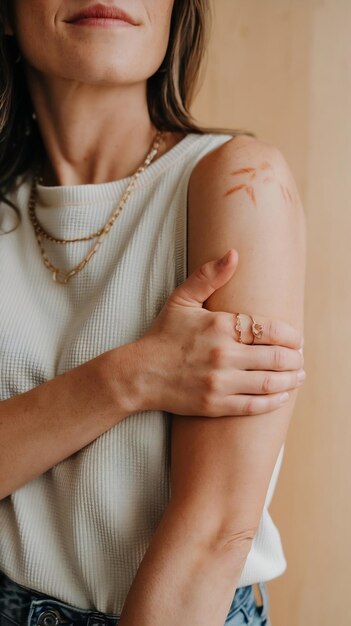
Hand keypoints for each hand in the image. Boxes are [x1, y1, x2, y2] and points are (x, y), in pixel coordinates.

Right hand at [138, 249, 304, 416]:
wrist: (140, 374)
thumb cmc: (163, 335)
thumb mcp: (182, 300)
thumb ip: (209, 276)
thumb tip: (234, 254)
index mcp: (219, 326)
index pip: (270, 329)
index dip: (291, 336)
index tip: (297, 339)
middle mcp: (223, 354)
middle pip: (276, 357)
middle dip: (295, 359)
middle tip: (300, 358)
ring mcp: (220, 382)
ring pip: (269, 382)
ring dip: (290, 380)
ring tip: (298, 376)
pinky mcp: (215, 405)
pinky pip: (254, 406)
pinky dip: (274, 401)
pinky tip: (282, 396)